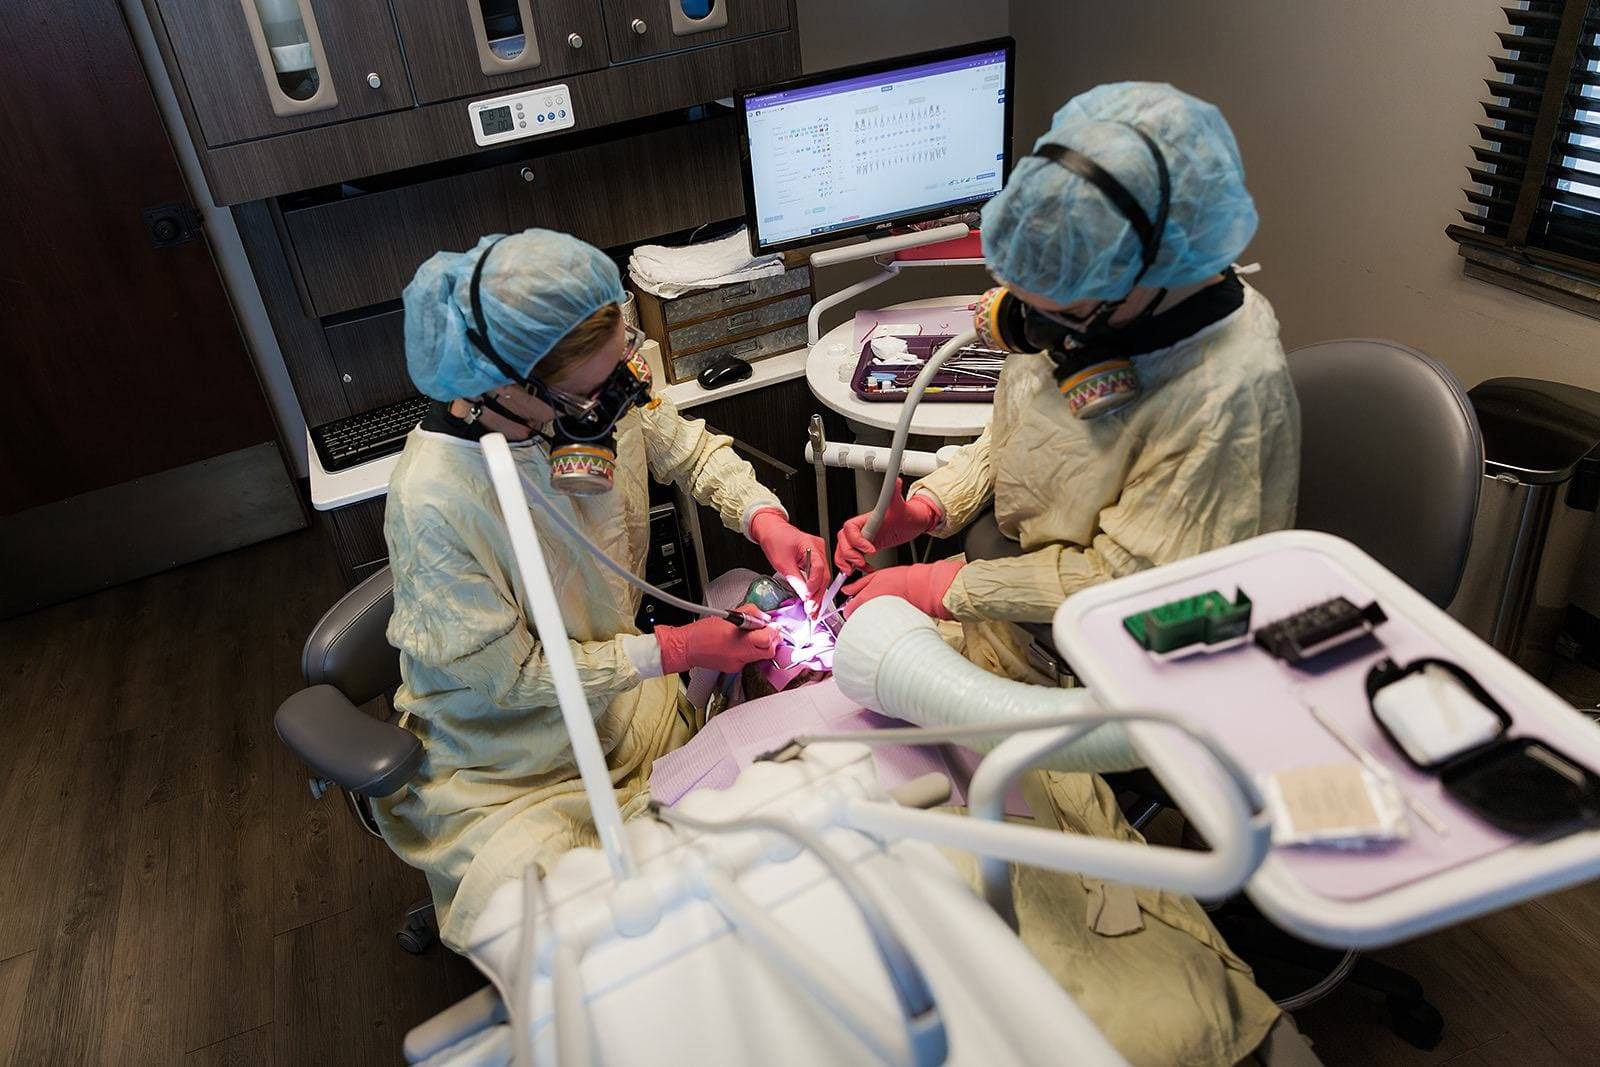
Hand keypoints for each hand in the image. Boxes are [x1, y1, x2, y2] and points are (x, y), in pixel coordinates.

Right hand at [656, 606, 778, 673]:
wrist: (688, 647)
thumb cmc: (704, 631)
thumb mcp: (729, 614)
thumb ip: (751, 613)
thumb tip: (764, 617)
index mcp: (740, 640)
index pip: (768, 639)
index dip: (773, 631)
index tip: (772, 625)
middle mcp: (742, 655)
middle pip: (769, 652)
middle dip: (771, 641)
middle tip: (768, 632)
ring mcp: (738, 664)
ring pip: (759, 657)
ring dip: (761, 646)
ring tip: (752, 636)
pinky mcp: (734, 669)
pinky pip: (748, 660)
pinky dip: (748, 652)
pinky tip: (740, 644)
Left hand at [750, 509, 829, 605]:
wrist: (771, 529)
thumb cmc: (775, 538)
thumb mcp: (782, 562)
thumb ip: (795, 579)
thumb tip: (805, 595)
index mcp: (812, 545)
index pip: (818, 569)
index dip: (814, 585)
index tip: (808, 599)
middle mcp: (819, 549)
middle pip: (823, 576)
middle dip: (818, 595)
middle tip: (812, 611)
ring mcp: (818, 553)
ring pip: (822, 577)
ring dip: (817, 594)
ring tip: (813, 609)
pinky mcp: (814, 558)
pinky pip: (817, 575)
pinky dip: (814, 587)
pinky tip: (811, 599)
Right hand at [833, 480, 940, 573]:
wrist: (911, 522)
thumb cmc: (905, 513)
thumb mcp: (899, 505)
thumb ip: (894, 493)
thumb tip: (895, 481)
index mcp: (865, 519)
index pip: (849, 529)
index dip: (856, 540)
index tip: (871, 549)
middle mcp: (862, 529)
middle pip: (843, 541)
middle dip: (849, 554)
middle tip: (861, 562)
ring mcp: (863, 539)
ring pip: (844, 551)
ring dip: (848, 563)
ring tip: (859, 569)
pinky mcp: (867, 548)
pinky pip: (853, 559)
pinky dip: (856, 567)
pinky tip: (868, 569)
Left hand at [841, 559, 963, 619]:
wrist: (921, 587)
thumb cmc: (902, 580)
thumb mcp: (876, 575)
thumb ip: (858, 584)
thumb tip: (846, 590)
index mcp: (865, 599)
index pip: (847, 611)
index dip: (849, 608)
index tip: (852, 605)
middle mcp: (871, 612)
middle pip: (857, 619)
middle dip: (860, 613)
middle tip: (869, 604)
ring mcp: (881, 620)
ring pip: (869, 623)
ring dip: (871, 618)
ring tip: (881, 607)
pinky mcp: (891, 625)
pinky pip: (881, 625)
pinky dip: (882, 621)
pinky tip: (890, 612)